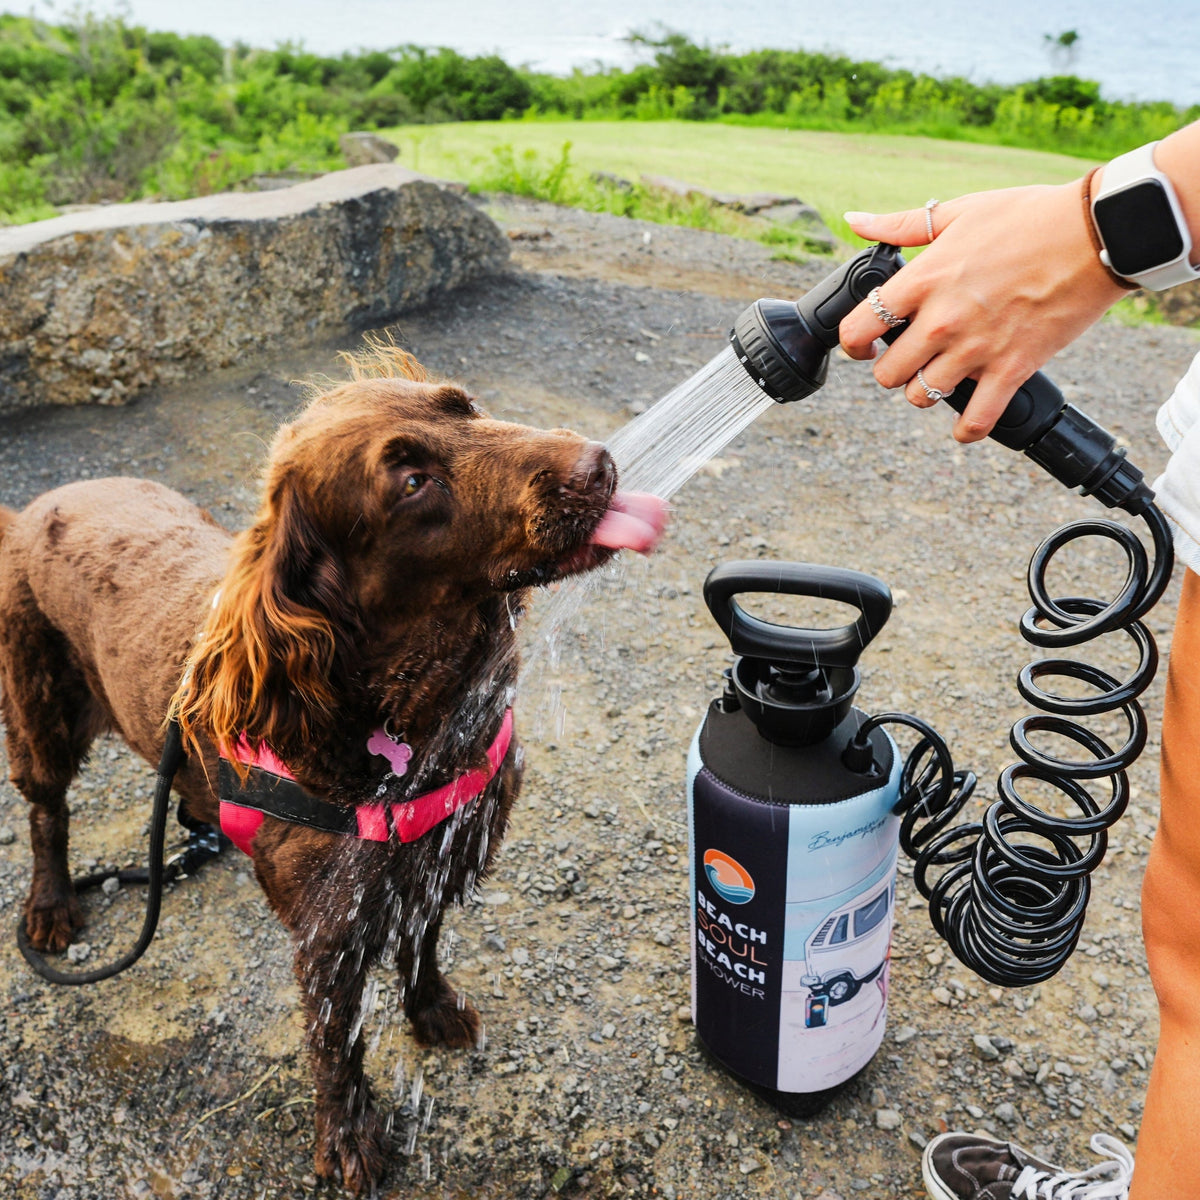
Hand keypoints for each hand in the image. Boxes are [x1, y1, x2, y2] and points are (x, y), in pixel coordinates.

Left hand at [838, 180, 1128, 441]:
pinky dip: (967, 428)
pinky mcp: (1011, 369)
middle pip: (886, 374)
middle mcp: (942, 320)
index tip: (864, 345)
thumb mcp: (959, 212)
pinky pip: (975, 419)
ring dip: (925, 391)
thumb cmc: (1029, 217)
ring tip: (940, 376)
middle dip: (892, 369)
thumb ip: (901, 225)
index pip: (858, 328)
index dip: (854, 343)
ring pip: (920, 397)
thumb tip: (856, 220)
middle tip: (908, 359)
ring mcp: (975, 349)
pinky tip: (965, 421)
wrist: (1097, 233)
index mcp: (923, 280)